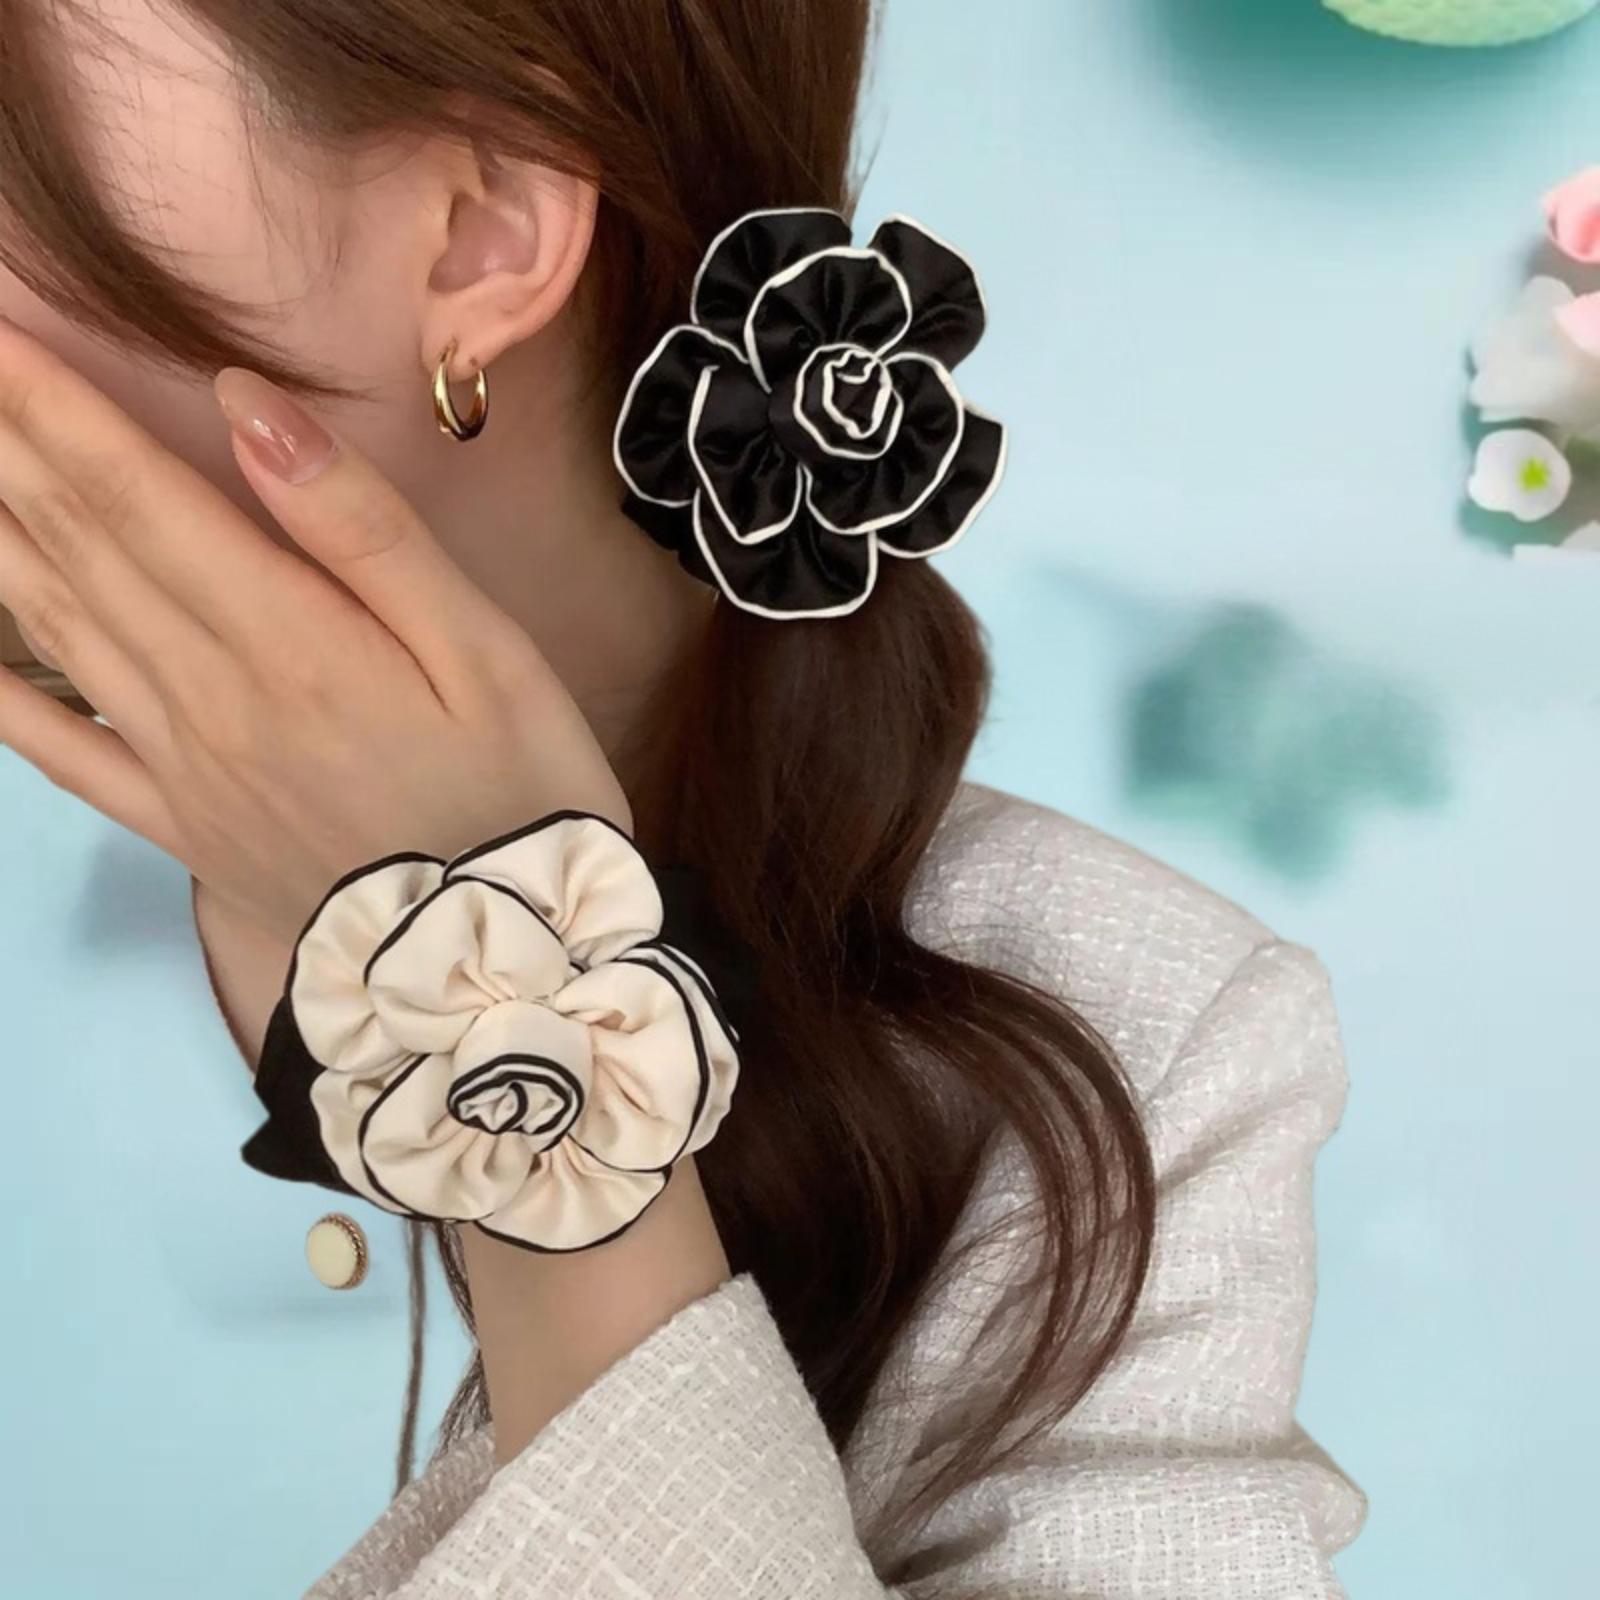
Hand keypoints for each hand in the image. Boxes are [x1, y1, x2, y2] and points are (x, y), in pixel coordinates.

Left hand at [0, 317, 630, 948]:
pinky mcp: (181, 825)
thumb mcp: (484, 650)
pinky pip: (64, 754)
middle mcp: (209, 697)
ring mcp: (182, 767)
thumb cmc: (521, 790)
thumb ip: (365, 532)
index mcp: (288, 641)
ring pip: (57, 627)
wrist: (504, 965)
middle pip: (81, 547)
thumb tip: (249, 413)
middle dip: (9, 443)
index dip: (58, 406)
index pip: (139, 497)